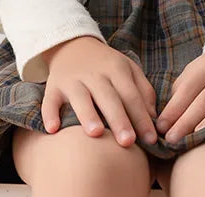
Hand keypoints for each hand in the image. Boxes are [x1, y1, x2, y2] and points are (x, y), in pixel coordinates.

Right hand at [40, 36, 157, 146]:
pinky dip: (50, 114)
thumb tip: (154, 118)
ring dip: (87, 115)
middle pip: (109, 98)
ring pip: (80, 98)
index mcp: (116, 70)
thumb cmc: (106, 67)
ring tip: (96, 133)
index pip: (132, 95)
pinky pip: (50, 101)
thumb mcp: (128, 71)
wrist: (72, 46)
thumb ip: (143, 92)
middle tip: (128, 142)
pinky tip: (53, 129)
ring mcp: (72, 80)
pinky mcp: (53, 87)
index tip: (152, 140)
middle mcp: (94, 74)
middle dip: (119, 120)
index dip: (142, 118)